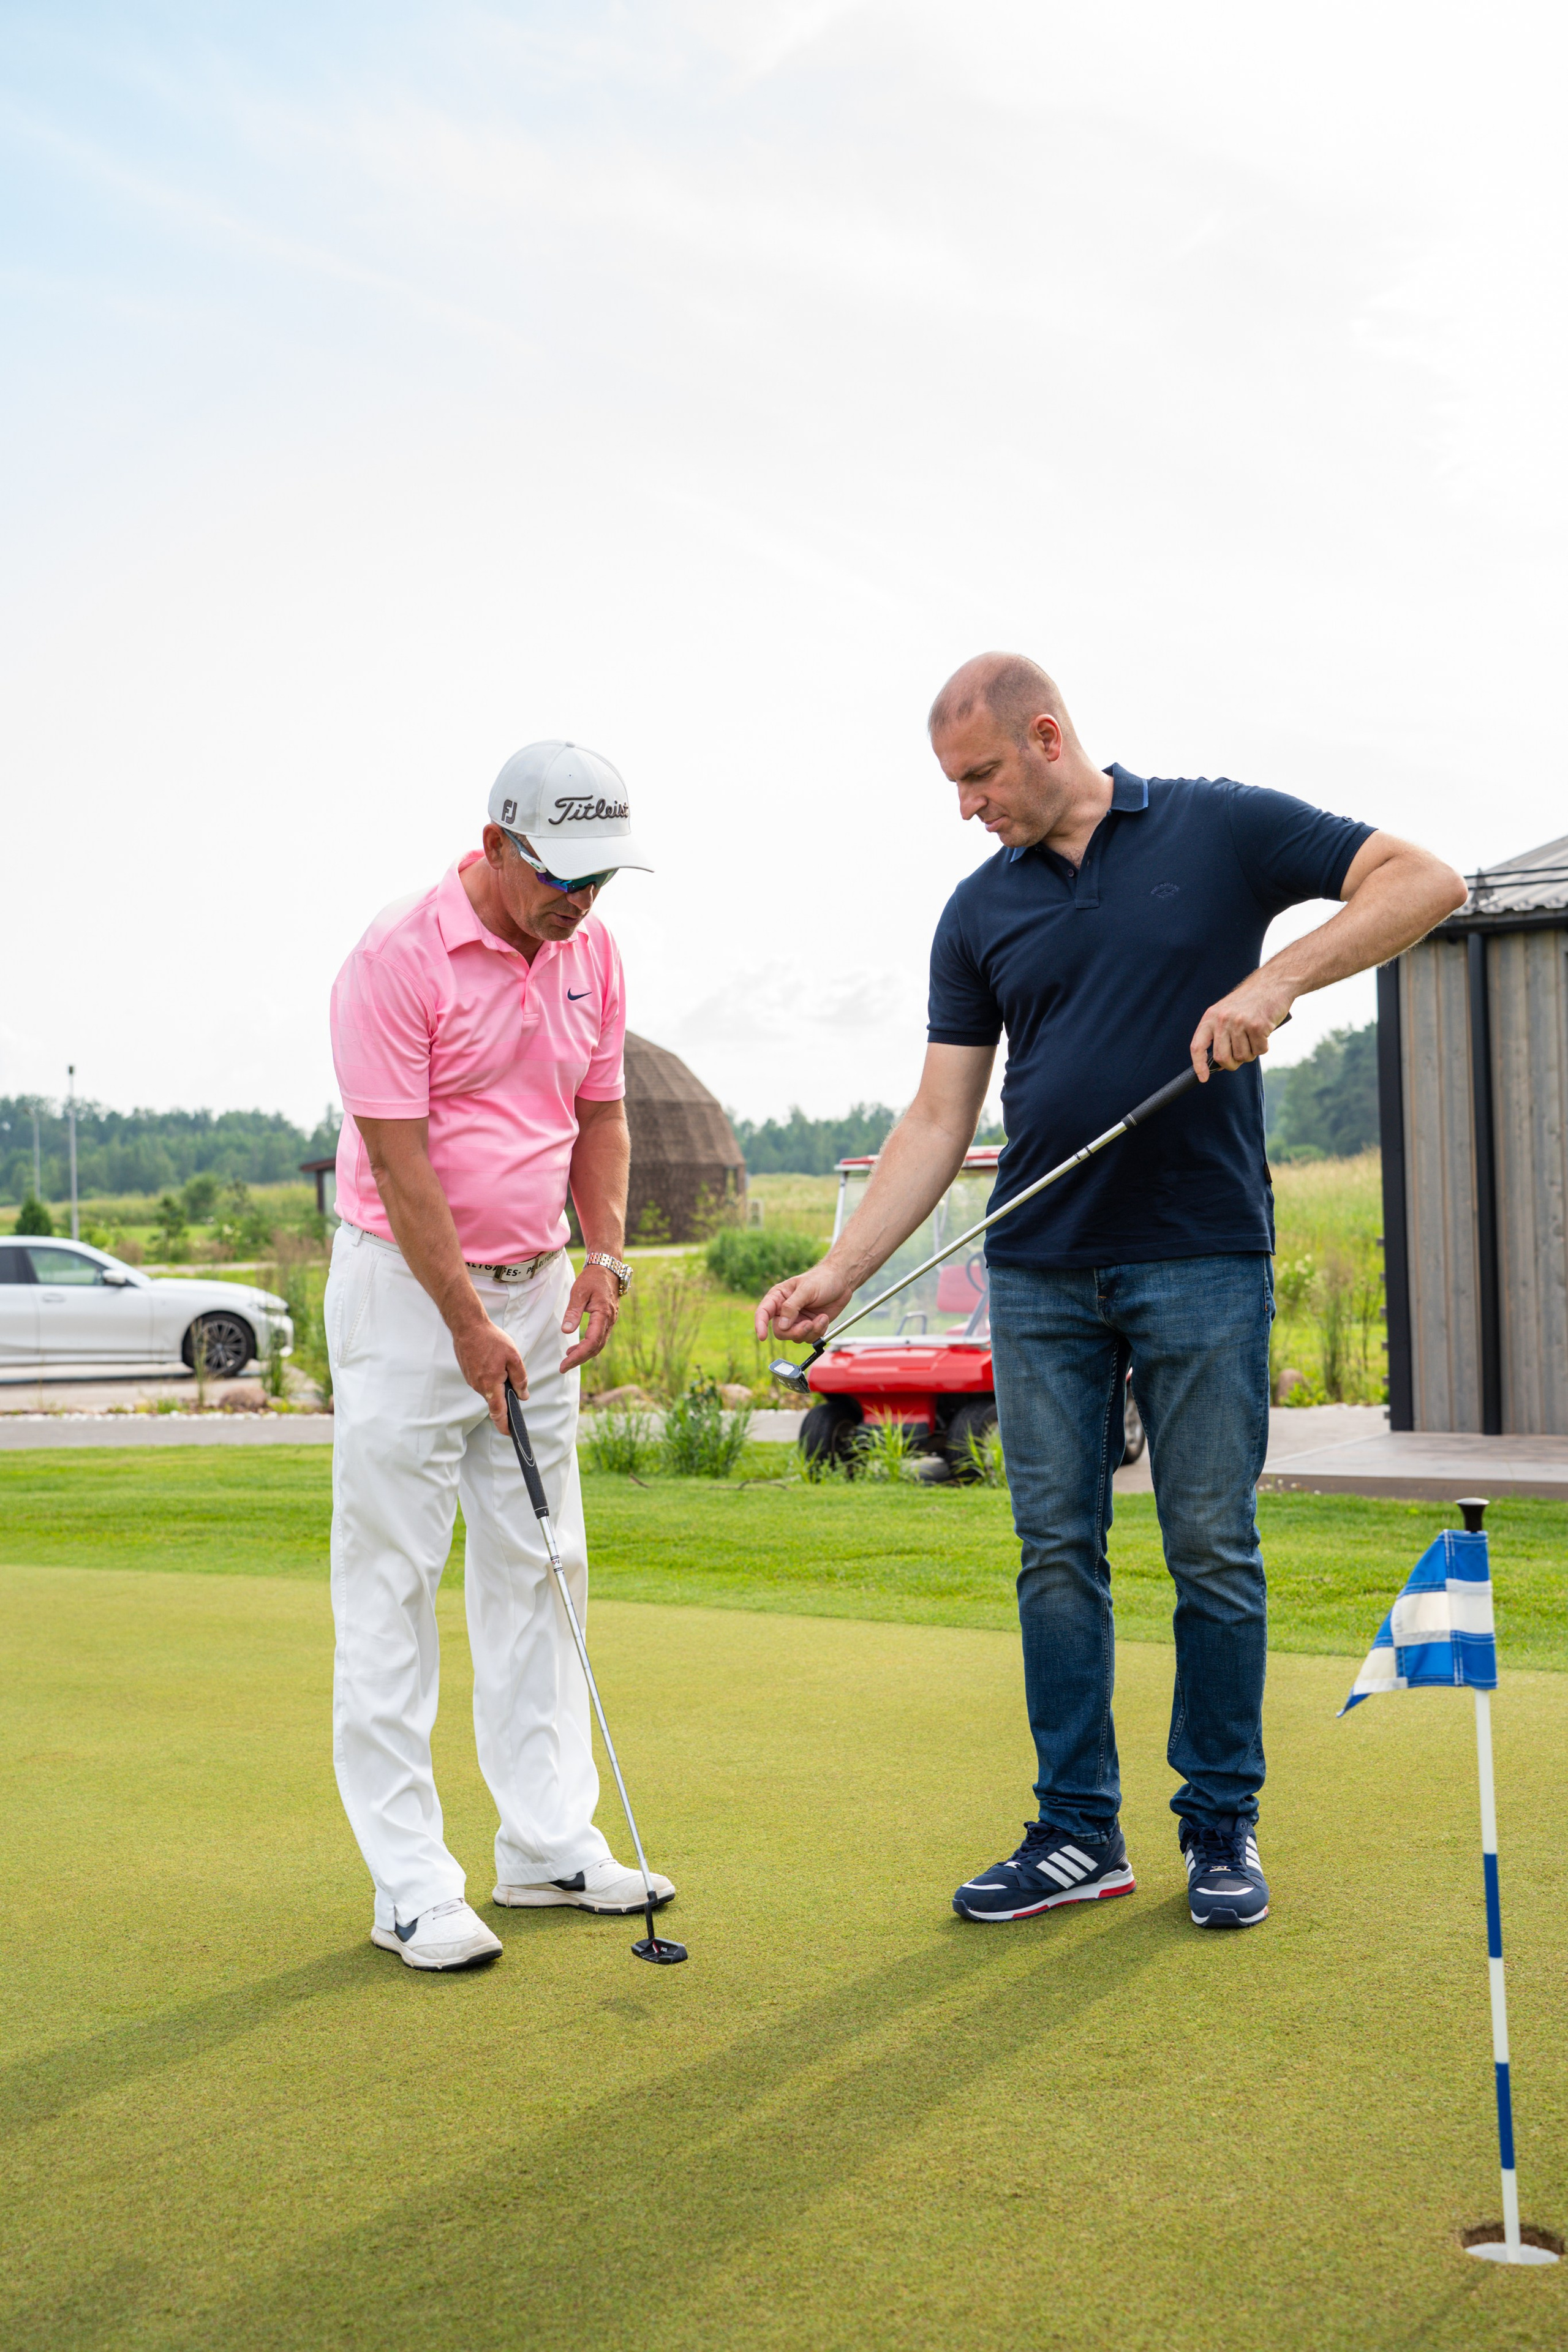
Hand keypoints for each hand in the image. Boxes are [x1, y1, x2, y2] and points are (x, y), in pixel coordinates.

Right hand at [453, 1313, 528, 1430]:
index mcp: (491, 1385)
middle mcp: (478, 1386)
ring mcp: (471, 1380)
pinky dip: (490, 1376)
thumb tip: (523, 1396)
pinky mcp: (468, 1373)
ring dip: (497, 1382)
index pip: (498, 1412)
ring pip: (489, 1389)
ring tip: (501, 1363)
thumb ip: (520, 1379)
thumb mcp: (513, 1357)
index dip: (504, 1425)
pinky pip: (482, 1381)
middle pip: (495, 1399)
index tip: (510, 1434)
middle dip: (505, 1395)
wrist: (467, 1326)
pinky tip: (492, 1361)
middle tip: (512, 1379)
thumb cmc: (491, 1340)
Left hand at [560, 1261, 621, 1373]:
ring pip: (599, 1344)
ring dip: (584, 1354)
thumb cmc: (592, 1278)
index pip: (591, 1342)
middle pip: (596, 1348)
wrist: (607, 1267)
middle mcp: (610, 1321)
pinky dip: (588, 1346)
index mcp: (603, 1315)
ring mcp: (610, 1321)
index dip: (578, 1355)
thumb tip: (566, 1331)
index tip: (564, 1364)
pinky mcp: (608, 1319)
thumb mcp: (579, 1293)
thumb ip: (573, 1312)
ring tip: (568, 1359)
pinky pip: (599, 1338)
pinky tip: (576, 1347)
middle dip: (580, 1359)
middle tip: (563, 1367)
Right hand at [755, 1259, 857, 1344]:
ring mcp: (797, 1319)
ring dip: (811, 1331)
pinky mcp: (809, 1325)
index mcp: (778, 1297)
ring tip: (821, 1317)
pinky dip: (818, 1331)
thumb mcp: (806, 1289)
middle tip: (809, 1324)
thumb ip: (792, 1306)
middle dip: (796, 1331)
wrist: (842, 1281)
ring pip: (796, 1337)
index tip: (763, 1337)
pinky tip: (824, 1319)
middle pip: (780, 1331)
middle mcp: (785, 1310)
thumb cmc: (822, 1278)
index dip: (760, 1325)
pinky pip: (809, 1338)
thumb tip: (782, 1325)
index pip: (763, 1312)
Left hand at [1189, 974, 1294, 1080]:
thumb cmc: (1250, 1001)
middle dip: (1232, 1064)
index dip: (1199, 1065)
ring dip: (1251, 1053)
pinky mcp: (1258, 1026)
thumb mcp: (1227, 1011)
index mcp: (1211, 1017)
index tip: (1203, 1078)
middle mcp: (1223, 1020)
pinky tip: (1265, 1033)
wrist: (1272, 983)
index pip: (1197, 1046)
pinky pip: (1259, 1050)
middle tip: (1240, 1058)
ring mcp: (1240, 1023)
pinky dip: (1263, 1046)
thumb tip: (1218, 1063)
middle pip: (1222, 1058)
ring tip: (1255, 1037)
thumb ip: (1220, 1033)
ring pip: (1243, 1056)